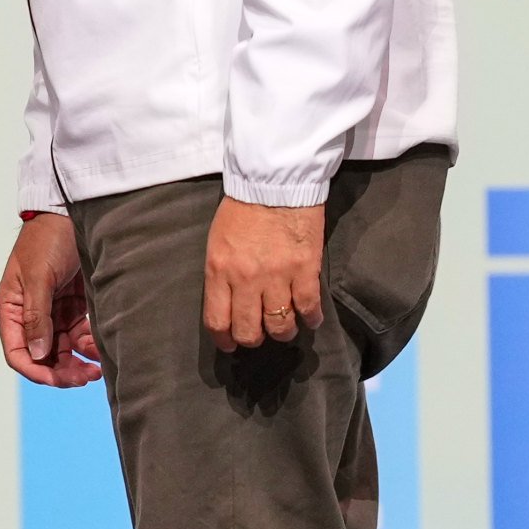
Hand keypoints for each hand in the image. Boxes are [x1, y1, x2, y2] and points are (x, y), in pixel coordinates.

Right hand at [0, 213, 100, 386]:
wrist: (74, 214)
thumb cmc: (48, 239)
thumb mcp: (39, 276)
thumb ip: (37, 316)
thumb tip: (38, 354)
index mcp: (12, 308)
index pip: (17, 352)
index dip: (35, 370)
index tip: (59, 380)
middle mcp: (30, 315)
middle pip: (42, 357)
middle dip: (62, 371)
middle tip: (87, 377)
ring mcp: (52, 312)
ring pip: (63, 351)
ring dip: (78, 362)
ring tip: (98, 367)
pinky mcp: (74, 308)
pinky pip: (80, 336)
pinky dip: (90, 346)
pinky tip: (102, 350)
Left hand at [204, 197, 326, 348]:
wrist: (274, 184)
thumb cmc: (242, 210)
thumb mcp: (217, 243)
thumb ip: (221, 274)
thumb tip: (227, 302)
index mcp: (218, 271)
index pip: (217, 321)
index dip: (224, 340)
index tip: (230, 344)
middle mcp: (245, 280)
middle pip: (249, 330)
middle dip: (253, 340)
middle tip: (260, 336)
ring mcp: (277, 276)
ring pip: (280, 324)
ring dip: (283, 332)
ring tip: (285, 328)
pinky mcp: (305, 269)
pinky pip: (308, 307)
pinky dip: (311, 319)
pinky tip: (311, 320)